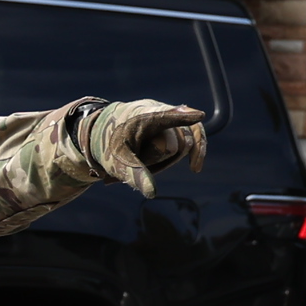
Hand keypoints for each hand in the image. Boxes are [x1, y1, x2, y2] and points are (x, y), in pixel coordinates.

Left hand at [85, 98, 208, 190]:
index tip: (198, 115)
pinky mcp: (177, 125)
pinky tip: (195, 168)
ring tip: (144, 155)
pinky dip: (196, 151)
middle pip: (174, 143)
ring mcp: (170, 117)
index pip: (165, 117)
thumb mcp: (118, 163)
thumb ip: (135, 175)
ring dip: (166, 158)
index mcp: (142, 117)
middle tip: (134, 155)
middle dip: (157, 158)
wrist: (108, 135)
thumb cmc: (112, 147)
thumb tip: (152, 193)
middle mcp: (160, 112)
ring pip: (184, 145)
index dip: (181, 117)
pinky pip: (194, 136)